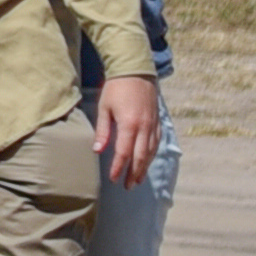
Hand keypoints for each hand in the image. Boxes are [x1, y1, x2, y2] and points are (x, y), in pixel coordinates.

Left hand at [93, 69, 162, 184]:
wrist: (135, 70)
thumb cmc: (116, 87)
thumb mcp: (105, 107)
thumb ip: (103, 130)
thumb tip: (97, 151)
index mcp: (129, 124)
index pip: (124, 153)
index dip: (119, 168)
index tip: (113, 179)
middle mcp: (144, 127)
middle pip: (140, 157)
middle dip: (134, 173)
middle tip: (127, 186)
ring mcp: (153, 124)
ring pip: (150, 152)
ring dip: (144, 167)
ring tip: (138, 179)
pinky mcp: (157, 121)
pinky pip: (156, 143)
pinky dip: (152, 155)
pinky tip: (147, 161)